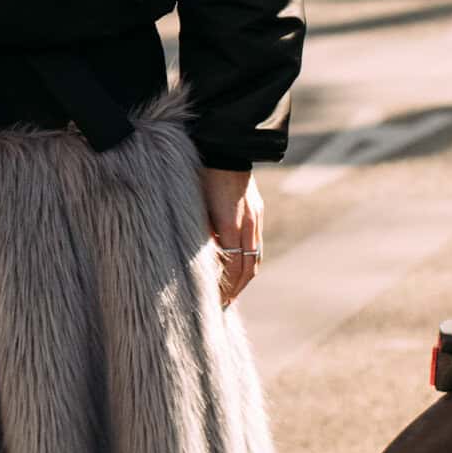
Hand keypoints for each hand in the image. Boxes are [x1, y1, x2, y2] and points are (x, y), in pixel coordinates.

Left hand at [200, 165, 262, 306]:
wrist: (225, 147)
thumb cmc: (201, 176)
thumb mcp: (194, 206)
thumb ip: (200, 234)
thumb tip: (201, 259)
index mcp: (230, 224)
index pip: (233, 267)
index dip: (226, 287)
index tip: (216, 302)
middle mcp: (247, 223)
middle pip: (248, 267)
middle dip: (237, 289)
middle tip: (223, 305)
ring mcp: (255, 217)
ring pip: (256, 257)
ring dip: (246, 278)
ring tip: (233, 291)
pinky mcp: (258, 211)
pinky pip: (257, 243)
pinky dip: (250, 260)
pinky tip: (241, 267)